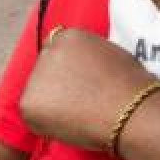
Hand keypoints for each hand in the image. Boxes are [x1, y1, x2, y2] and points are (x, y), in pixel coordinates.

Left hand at [20, 28, 156, 149]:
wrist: (130, 110)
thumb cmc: (131, 86)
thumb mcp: (112, 54)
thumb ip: (89, 56)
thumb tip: (81, 68)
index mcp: (70, 36)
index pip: (59, 48)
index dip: (69, 67)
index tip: (81, 81)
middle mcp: (48, 51)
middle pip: (45, 68)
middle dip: (57, 83)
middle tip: (80, 101)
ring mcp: (35, 77)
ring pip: (38, 92)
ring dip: (52, 102)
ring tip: (80, 113)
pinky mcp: (28, 103)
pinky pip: (33, 114)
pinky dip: (47, 122)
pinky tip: (71, 123)